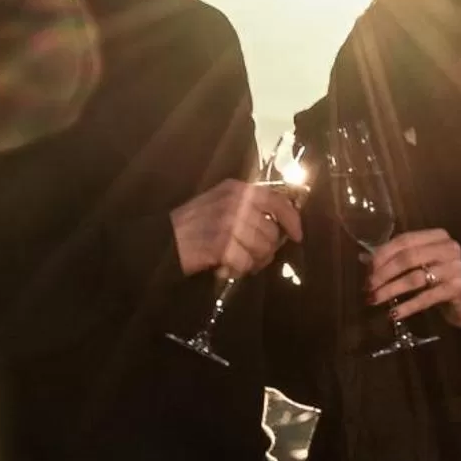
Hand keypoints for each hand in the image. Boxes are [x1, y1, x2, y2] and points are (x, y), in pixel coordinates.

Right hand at [171, 179, 303, 278]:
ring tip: (237, 263)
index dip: (292, 219)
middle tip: (252, 258)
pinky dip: (238, 271)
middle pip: (271, 232)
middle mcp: (235, 202)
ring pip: (262, 249)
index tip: (298, 236)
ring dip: (253, 262)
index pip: (276, 201)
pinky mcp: (220, 244)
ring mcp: (228, 222)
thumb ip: (248, 208)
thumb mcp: (221, 203)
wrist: (163, 239)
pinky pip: (245, 263)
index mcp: (237, 190)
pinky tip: (226, 268)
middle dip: (267, 251)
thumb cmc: (193, 224)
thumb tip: (280, 225)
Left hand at [367, 228, 460, 327]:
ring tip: (374, 300)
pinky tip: (393, 314)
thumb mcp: (420, 265)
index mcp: (438, 236)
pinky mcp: (457, 288)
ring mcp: (455, 268)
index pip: (404, 240)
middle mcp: (449, 248)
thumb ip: (395, 258)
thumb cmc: (440, 280)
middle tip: (367, 288)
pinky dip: (407, 306)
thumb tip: (363, 259)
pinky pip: (426, 298)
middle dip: (383, 274)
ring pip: (415, 278)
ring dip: (390, 290)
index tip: (366, 271)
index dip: (382, 255)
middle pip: (407, 258)